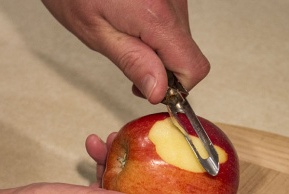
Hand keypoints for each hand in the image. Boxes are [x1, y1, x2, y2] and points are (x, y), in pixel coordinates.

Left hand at [42, 0, 210, 102]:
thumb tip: (158, 90)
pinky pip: (175, 24)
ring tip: (127, 39)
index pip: (192, 67)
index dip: (176, 86)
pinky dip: (158, 34)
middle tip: (132, 63)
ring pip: (182, 41)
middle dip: (164, 69)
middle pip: (188, 55)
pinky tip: (134, 26)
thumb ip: (132, 62)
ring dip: (160, 50)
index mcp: (156, 15)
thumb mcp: (97, 33)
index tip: (153, 89)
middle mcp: (173, 2)